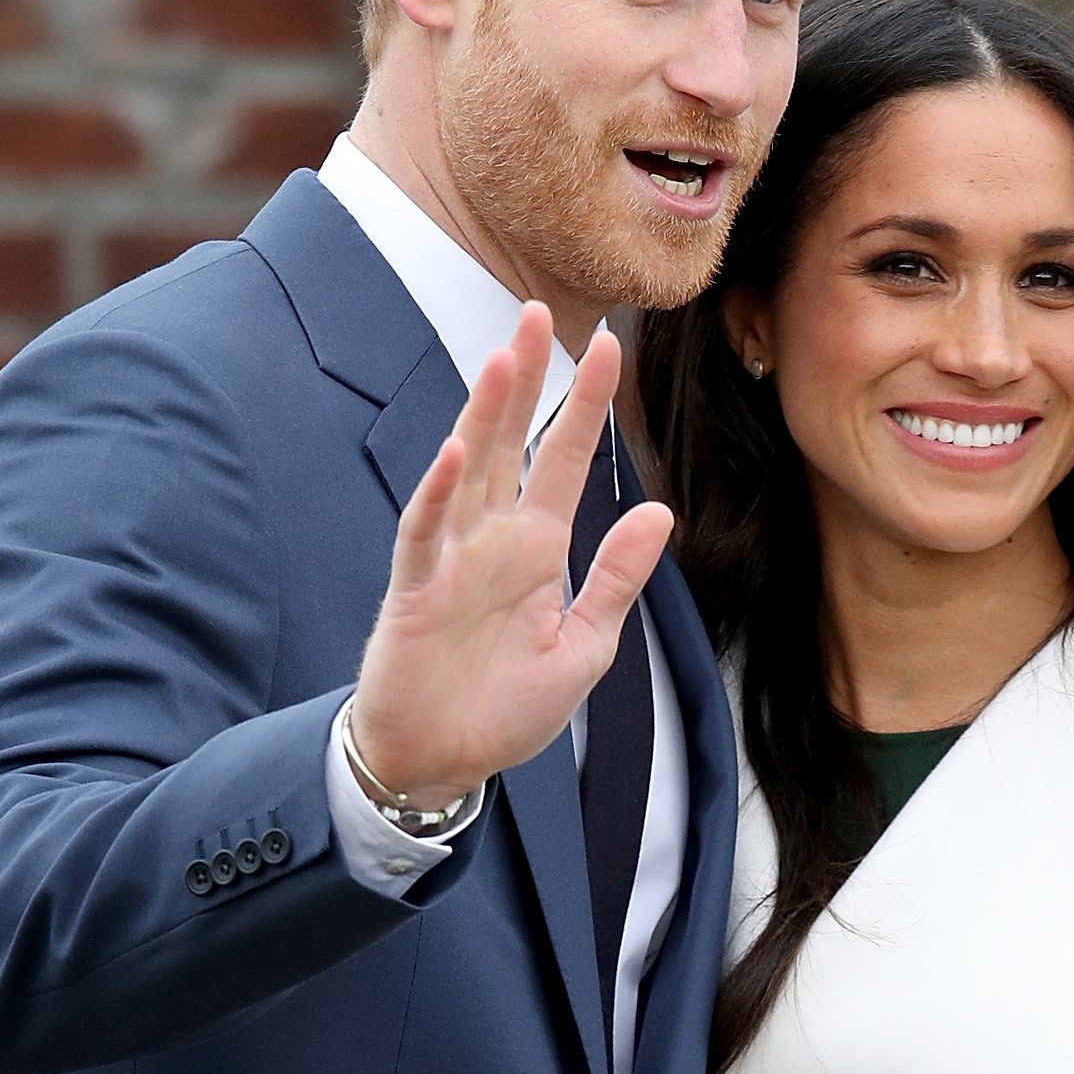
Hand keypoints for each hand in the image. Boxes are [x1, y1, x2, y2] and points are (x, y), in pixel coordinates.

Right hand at [348, 304, 672, 806]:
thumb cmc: (506, 708)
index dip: (585, 405)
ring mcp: (451, 560)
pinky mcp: (415, 591)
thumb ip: (617, 580)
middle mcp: (493, 541)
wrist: (443, 763)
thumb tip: (658, 511)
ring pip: (467, 471)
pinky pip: (425, 533)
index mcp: (538, 549)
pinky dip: (438, 494)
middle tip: (537, 311)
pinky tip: (454, 453)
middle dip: (525, 380)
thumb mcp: (585, 648)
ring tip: (502, 359)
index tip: (609, 345)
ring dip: (483, 417)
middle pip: (510, 444)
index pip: (563, 460)